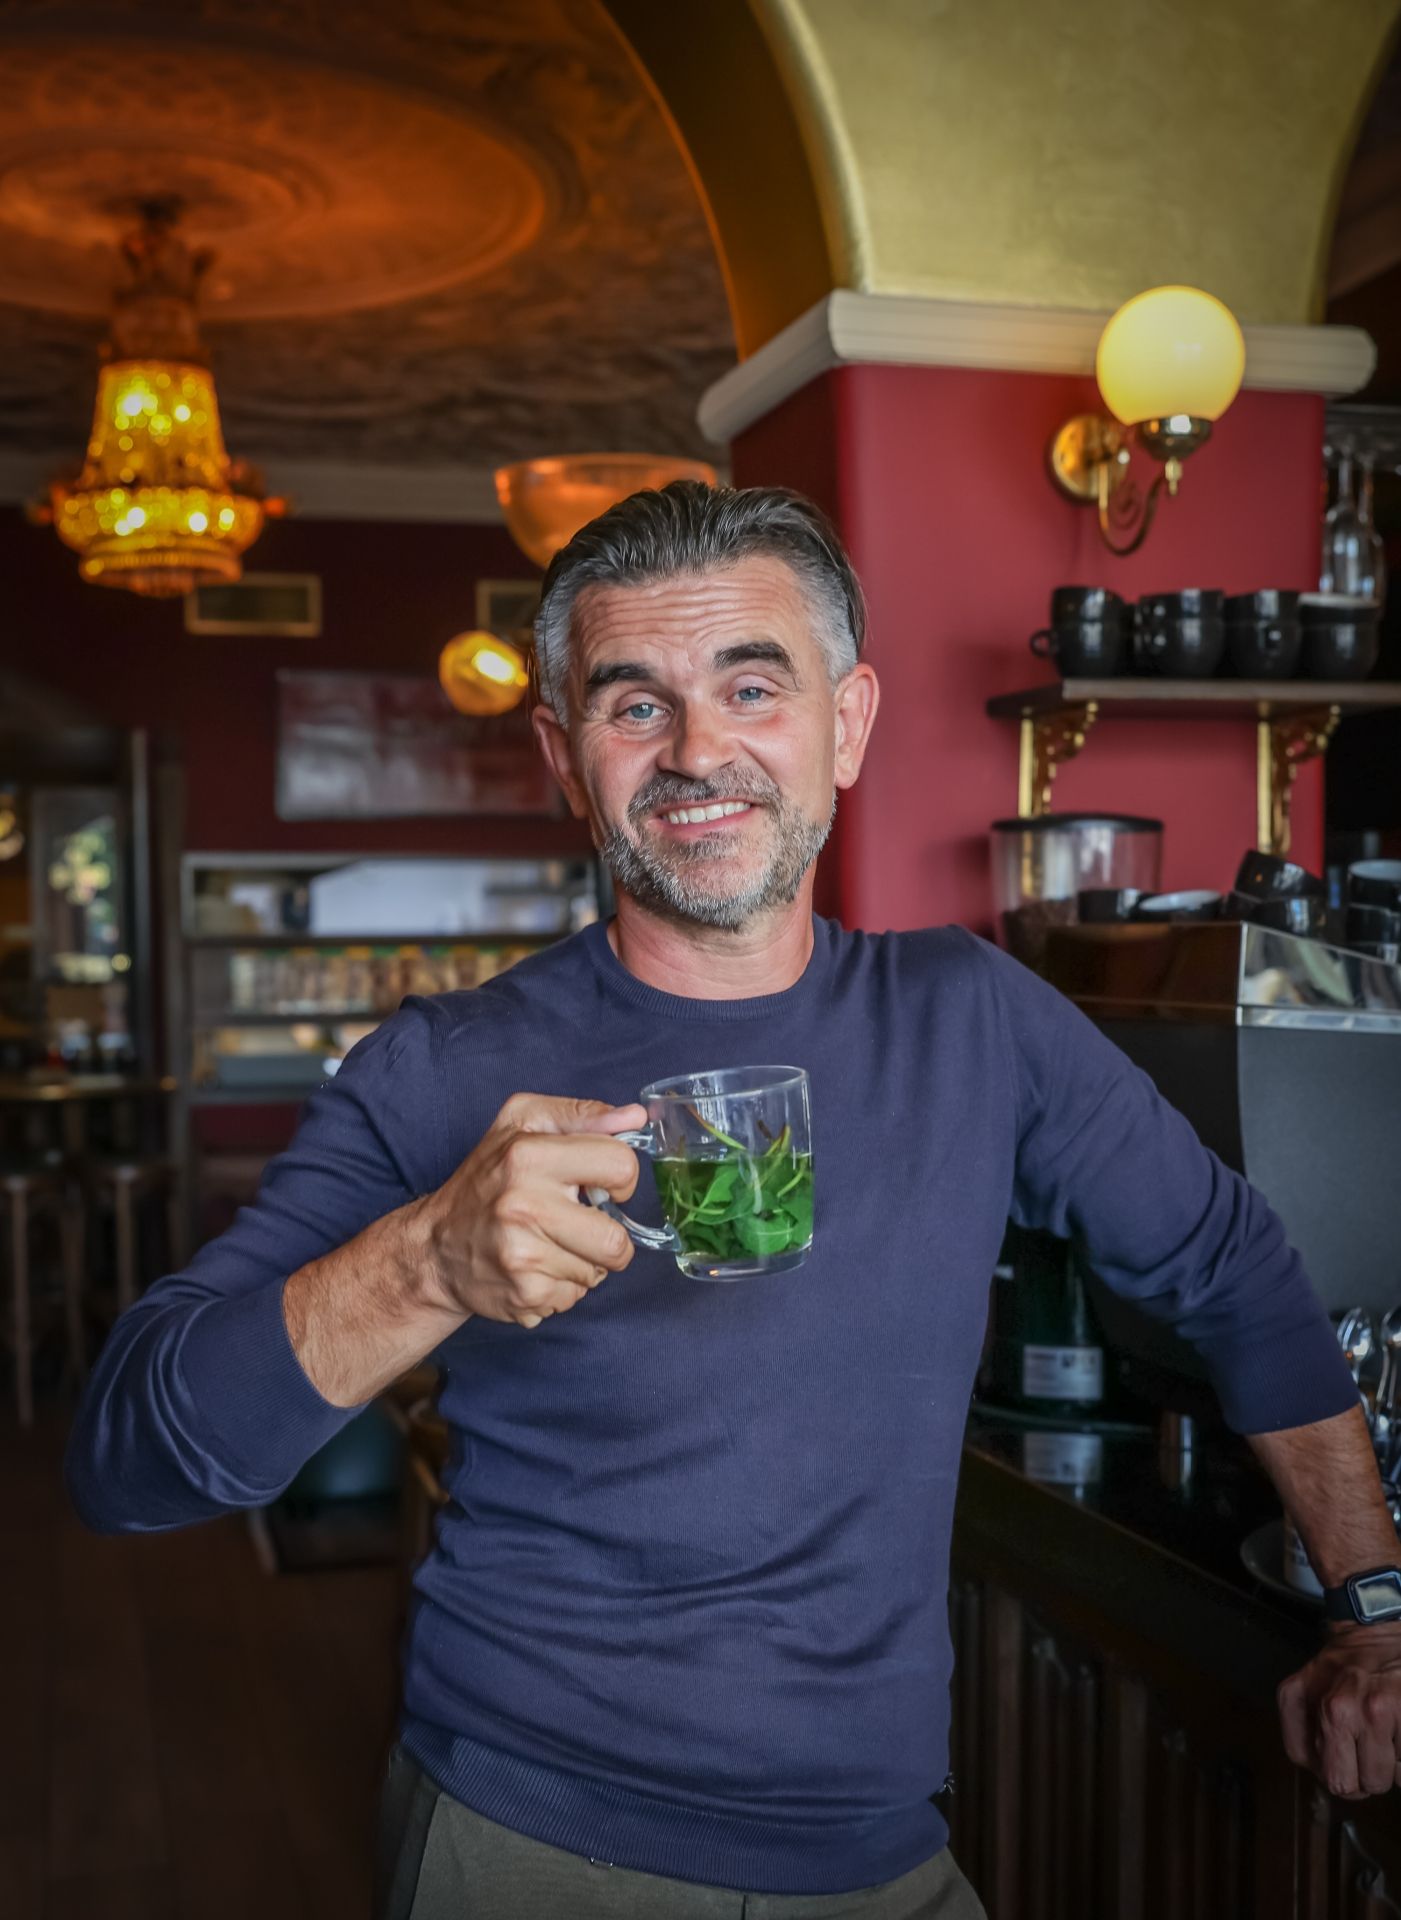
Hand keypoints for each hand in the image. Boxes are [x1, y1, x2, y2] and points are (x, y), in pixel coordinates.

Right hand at [416, 1093, 646, 1329]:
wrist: (434, 1248)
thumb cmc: (484, 1180)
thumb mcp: (521, 1124)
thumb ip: (581, 1115)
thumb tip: (634, 1118)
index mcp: (528, 1154)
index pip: (620, 1167)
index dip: (621, 1178)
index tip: (602, 1187)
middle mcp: (524, 1206)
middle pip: (617, 1241)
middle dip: (609, 1237)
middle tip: (581, 1226)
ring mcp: (523, 1255)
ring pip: (598, 1272)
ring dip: (583, 1263)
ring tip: (549, 1245)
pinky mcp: (523, 1294)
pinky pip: (575, 1297)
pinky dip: (562, 1286)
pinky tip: (536, 1268)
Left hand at [1278, 1623, 1400, 1797]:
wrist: (1383, 1627)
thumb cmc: (1349, 1659)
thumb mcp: (1307, 1682)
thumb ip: (1303, 1728)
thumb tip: (1321, 1773)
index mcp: (1306, 1700)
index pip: (1310, 1767)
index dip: (1331, 1767)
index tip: (1342, 1750)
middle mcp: (1338, 1709)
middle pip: (1346, 1786)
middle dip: (1359, 1776)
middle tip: (1368, 1748)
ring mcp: (1377, 1713)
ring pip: (1383, 1781)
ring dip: (1389, 1766)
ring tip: (1387, 1731)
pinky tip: (1400, 1727)